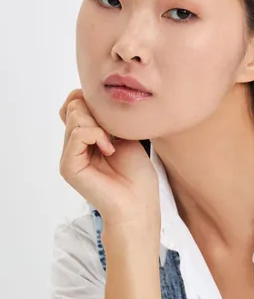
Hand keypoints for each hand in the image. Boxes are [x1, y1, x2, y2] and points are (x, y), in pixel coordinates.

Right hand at [58, 88, 159, 228]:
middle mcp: (74, 146)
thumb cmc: (137, 175)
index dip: (92, 100)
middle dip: (97, 111)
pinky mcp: (68, 166)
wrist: (139, 203)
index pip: (75, 103)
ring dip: (99, 125)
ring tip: (112, 145)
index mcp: (86, 138)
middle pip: (74, 105)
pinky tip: (109, 150)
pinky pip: (77, 133)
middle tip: (114, 134)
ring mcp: (69, 156)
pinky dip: (96, 135)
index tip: (114, 116)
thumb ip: (105, 116)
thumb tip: (88, 95)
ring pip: (75, 116)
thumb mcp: (125, 135)